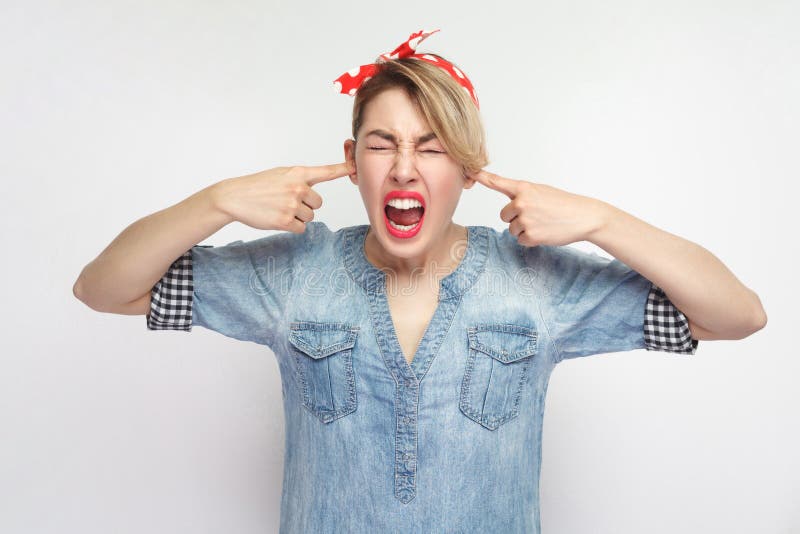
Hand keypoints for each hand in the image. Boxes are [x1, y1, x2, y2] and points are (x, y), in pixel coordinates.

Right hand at [212, 163, 352, 232]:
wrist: (234, 197)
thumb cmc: (258, 186)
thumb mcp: (281, 174)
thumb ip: (301, 179)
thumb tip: (314, 191)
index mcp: (298, 173)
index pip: (326, 172)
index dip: (344, 170)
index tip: (356, 167)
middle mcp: (298, 188)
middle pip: (318, 203)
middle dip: (306, 205)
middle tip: (286, 201)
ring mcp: (292, 205)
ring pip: (310, 217)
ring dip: (298, 216)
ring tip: (279, 208)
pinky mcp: (285, 221)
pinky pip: (301, 228)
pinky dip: (292, 226)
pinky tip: (277, 218)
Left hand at [469, 169, 608, 246]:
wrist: (583, 216)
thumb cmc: (563, 204)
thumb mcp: (541, 192)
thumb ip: (522, 195)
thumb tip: (510, 205)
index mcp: (524, 188)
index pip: (498, 182)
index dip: (482, 177)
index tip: (469, 170)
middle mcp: (521, 202)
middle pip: (504, 215)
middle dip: (516, 218)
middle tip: (536, 215)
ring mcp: (525, 219)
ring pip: (512, 229)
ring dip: (525, 229)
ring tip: (543, 223)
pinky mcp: (530, 235)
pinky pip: (520, 240)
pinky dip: (531, 239)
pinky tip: (544, 232)